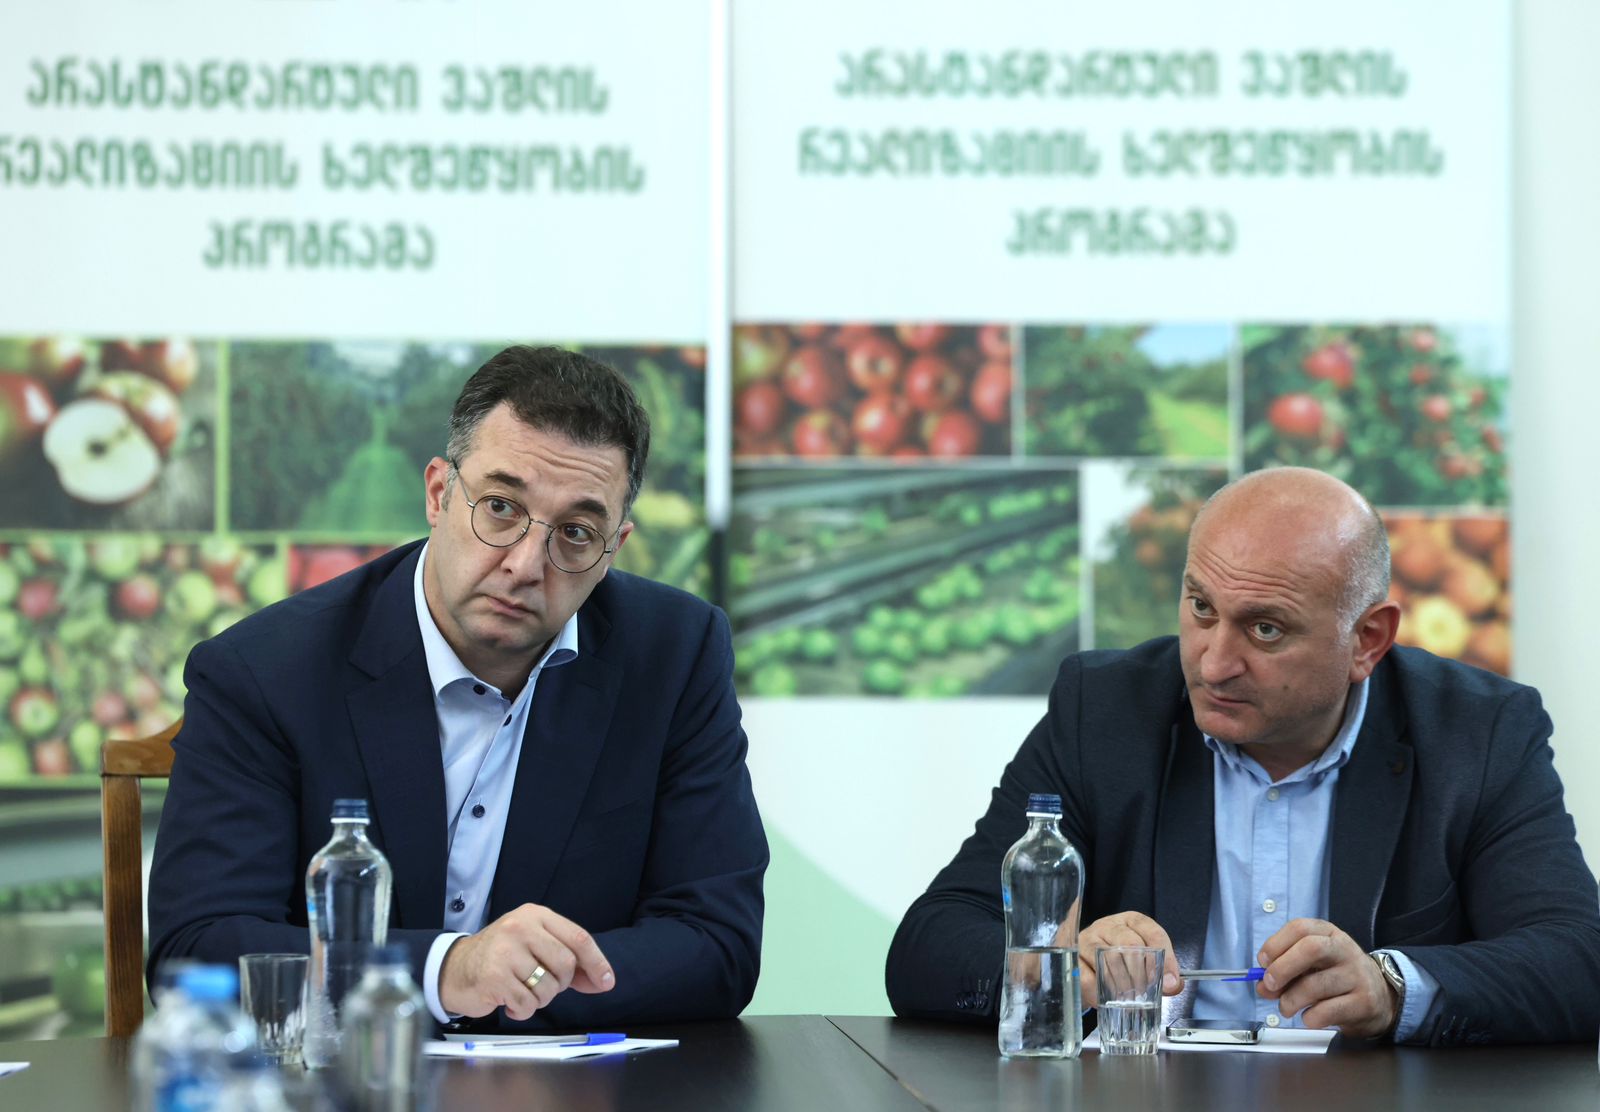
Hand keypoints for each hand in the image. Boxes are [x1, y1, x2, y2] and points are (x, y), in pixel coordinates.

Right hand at [438, 903, 615, 1019]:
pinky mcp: (494, 977)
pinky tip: (509, 1001)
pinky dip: (522, 1010)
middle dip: (561, 984)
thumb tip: (602, 980)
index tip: (607, 982)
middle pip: (566, 964)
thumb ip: (567, 959)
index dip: (597, 962)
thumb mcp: (534, 946)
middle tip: (543, 985)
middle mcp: (520, 927)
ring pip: (549, 987)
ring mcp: (506, 951)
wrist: (454, 968)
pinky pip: (528, 1004)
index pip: (579, 938)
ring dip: (540, 999)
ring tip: (522, 991)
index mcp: (535, 915)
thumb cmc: (501, 957)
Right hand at [1077, 911, 1181, 1006]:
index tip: (1170, 982)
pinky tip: (1106, 999)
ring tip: (1129, 999)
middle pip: (1130, 944)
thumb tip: (1173, 984)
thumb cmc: (1117, 958)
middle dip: (1142, 974)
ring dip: (1122, 984)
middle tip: (1145, 993)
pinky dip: (1100, 993)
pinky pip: (1088, 977)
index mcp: (1131, 921)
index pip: (1152, 933)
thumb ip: (1161, 970)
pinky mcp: (1072, 958)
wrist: (1081, 959)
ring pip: (1108, 959)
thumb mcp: (1141, 958)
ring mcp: (1087, 939)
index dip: (1165, 959)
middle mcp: (1108, 926)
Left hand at [1255, 918, 1396, 1037]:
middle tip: (1269, 985)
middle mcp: (1344, 950)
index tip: (1263, 962)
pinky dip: (1310, 1017)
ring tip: (1285, 1007)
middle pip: (1311, 949)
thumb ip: (1284, 972)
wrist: (1381, 996)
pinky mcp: (1364, 1002)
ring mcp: (1356, 975)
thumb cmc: (1337, 976)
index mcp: (1328, 933)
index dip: (1275, 944)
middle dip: (1282, 968)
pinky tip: (1308, 1018)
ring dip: (1291, 1000)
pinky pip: (1328, 1010)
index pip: (1299, 928)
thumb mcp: (1312, 965)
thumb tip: (1261, 986)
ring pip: (1316, 985)